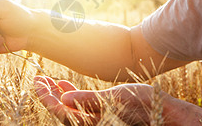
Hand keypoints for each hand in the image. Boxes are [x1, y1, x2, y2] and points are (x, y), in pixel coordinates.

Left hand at [34, 76, 201, 125]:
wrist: (163, 111)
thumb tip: (64, 99)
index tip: (37, 82)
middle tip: (38, 79)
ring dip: (59, 94)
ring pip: (71, 108)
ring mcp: (97, 118)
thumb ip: (89, 100)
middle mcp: (92, 123)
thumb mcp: (116, 98)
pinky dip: (72, 95)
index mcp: (92, 123)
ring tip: (49, 80)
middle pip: (63, 110)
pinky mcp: (103, 113)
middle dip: (49, 95)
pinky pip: (81, 106)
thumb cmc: (143, 104)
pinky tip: (66, 86)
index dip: (47, 97)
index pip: (62, 111)